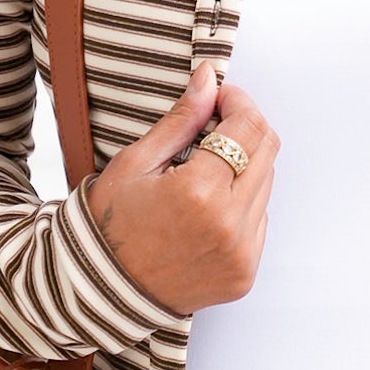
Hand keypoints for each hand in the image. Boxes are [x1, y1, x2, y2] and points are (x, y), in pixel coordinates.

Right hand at [84, 61, 278, 315]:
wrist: (102, 291)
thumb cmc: (110, 225)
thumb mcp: (136, 162)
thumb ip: (181, 120)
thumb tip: (209, 78)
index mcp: (200, 192)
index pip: (247, 127)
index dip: (237, 101)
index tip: (219, 97)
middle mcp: (229, 224)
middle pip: (267, 151)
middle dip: (245, 127)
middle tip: (215, 125)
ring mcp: (241, 253)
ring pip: (267, 184)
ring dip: (244, 166)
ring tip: (204, 171)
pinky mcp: (245, 273)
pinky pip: (260, 220)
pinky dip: (242, 204)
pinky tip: (207, 207)